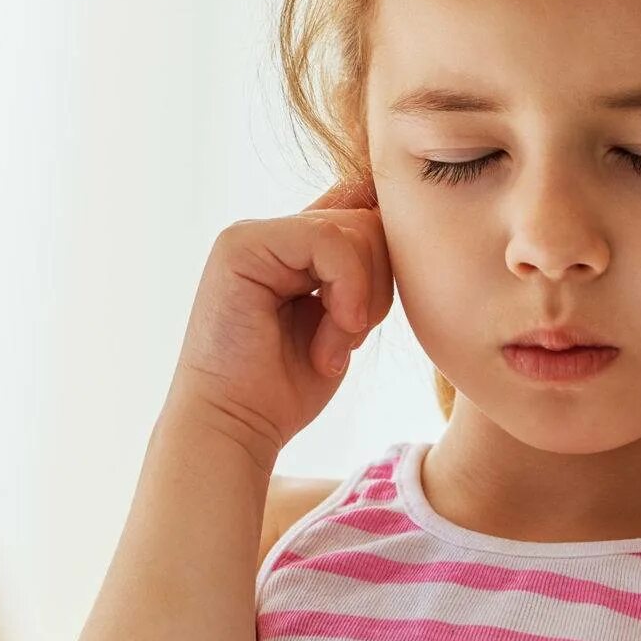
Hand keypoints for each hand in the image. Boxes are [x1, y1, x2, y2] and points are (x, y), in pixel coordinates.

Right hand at [164, 178, 392, 461]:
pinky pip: (328, 240)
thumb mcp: (342, 321)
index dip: (387, 261)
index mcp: (295, 247)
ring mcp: (253, 234)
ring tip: (329, 350)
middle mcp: (273, 233)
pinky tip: (325, 347)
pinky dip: (346, 294)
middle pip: (369, 223)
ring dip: (360, 301)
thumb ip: (360, 272)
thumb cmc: (285, 387)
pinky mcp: (240, 244)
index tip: (365, 322)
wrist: (235, 426)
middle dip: (376, 289)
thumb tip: (404, 225)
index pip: (366, 214)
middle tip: (347, 341)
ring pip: (355, 231)